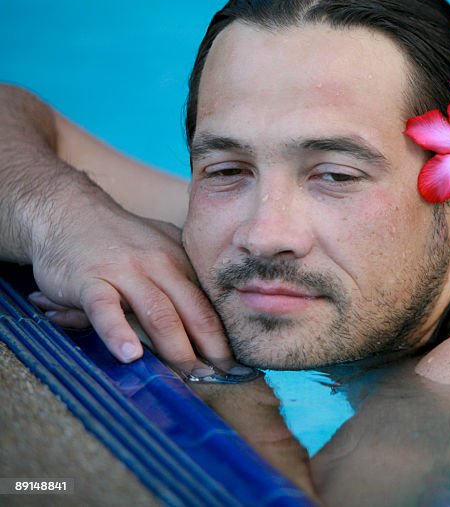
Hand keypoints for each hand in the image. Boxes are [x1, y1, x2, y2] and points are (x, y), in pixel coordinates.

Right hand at [26, 188, 243, 376]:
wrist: (69, 211)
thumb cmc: (120, 241)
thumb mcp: (161, 251)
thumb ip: (181, 283)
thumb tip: (207, 326)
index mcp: (181, 263)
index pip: (209, 306)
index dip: (226, 338)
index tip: (239, 367)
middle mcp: (160, 266)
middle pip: (193, 311)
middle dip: (211, 348)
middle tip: (222, 379)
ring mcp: (125, 272)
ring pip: (157, 312)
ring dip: (175, 347)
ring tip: (189, 375)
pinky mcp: (90, 280)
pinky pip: (106, 309)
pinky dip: (118, 333)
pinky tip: (130, 356)